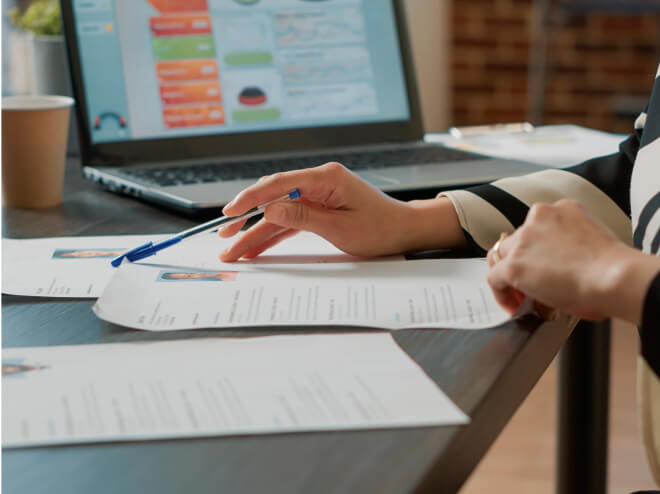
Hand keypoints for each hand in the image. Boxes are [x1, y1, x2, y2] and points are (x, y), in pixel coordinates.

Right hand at [219, 162, 465, 260]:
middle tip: (224, 236)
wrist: (403, 230)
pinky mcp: (319, 208)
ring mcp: (317, 195)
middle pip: (273, 196)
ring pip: (279, 212)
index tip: (231, 212)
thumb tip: (270, 208)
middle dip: (247, 218)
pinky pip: (290, 220)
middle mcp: (319, 182)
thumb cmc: (380, 228)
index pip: (280, 184)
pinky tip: (255, 247)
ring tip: (233, 249)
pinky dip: (274, 234)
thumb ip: (303, 217)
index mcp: (326, 178)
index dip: (251, 198)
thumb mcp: (341, 227)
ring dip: (256, 231)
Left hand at [487, 199, 659, 323]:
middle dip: (523, 262)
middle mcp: (540, 217)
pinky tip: (515, 307)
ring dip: (512, 275)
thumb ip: (569, 248)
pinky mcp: (514, 263)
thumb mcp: (592, 242)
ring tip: (524, 297)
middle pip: (518, 240)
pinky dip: (502, 294)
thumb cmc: (614, 268)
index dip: (536, 250)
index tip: (543, 267)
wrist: (614, 276)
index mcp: (563, 209)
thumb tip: (559, 274)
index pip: (537, 227)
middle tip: (532, 284)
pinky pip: (495, 278)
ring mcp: (524, 239)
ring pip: (505, 257)